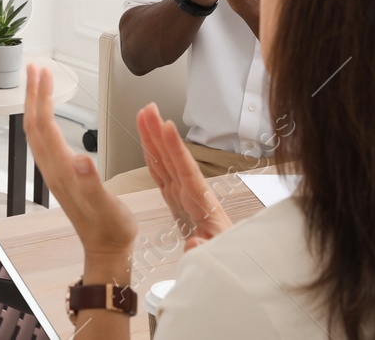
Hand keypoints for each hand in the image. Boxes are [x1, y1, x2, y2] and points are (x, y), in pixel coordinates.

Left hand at [25, 64, 136, 261]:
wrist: (107, 250)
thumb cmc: (111, 229)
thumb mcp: (107, 206)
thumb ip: (92, 183)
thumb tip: (80, 158)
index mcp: (62, 170)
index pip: (45, 125)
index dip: (42, 97)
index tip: (45, 73)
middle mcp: (53, 169)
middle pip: (34, 124)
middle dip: (33, 94)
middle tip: (36, 68)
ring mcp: (54, 173)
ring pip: (36, 133)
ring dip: (35, 105)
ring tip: (39, 84)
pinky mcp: (60, 176)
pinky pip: (44, 142)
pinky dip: (43, 120)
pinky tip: (50, 118)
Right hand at [137, 102, 231, 248]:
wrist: (230, 264)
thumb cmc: (226, 256)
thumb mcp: (217, 257)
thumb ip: (204, 251)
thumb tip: (193, 243)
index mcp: (202, 205)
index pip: (187, 172)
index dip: (176, 149)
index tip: (167, 127)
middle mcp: (192, 195)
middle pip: (173, 159)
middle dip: (159, 133)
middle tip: (149, 109)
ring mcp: (184, 196)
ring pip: (165, 162)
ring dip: (153, 139)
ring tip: (143, 117)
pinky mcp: (176, 201)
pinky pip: (162, 175)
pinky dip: (153, 159)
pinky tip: (146, 145)